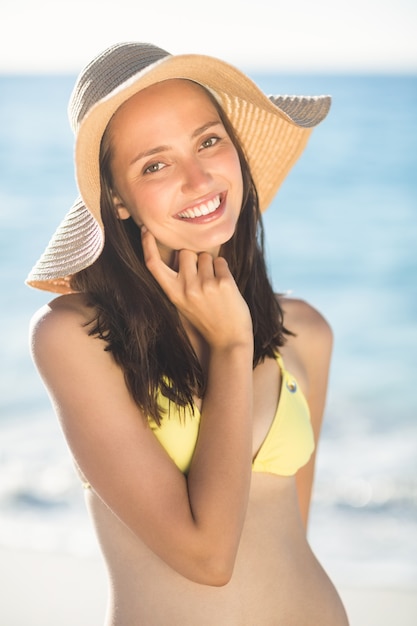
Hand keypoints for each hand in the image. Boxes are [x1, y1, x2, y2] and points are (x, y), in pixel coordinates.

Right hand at [141, 228, 252, 349]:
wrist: (229, 340)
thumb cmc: (207, 320)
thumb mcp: (184, 304)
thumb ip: (179, 282)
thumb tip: (180, 254)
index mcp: (173, 293)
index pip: (153, 264)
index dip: (146, 245)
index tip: (145, 229)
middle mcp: (186, 287)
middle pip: (185, 253)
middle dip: (193, 259)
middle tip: (201, 279)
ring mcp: (205, 285)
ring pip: (204, 255)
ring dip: (210, 265)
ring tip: (214, 286)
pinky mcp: (224, 283)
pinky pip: (220, 261)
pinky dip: (223, 270)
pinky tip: (224, 288)